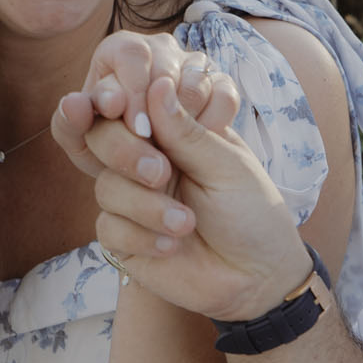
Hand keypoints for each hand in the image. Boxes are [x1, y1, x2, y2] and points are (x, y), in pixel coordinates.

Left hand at [51, 31, 224, 178]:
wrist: (154, 174)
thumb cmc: (112, 152)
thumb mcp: (86, 145)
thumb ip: (70, 126)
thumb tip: (74, 103)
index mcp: (120, 51)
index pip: (129, 54)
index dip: (133, 90)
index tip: (136, 128)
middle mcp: (158, 49)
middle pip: (166, 65)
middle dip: (159, 110)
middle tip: (152, 142)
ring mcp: (193, 65)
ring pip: (197, 79)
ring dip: (185, 119)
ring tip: (172, 151)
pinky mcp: (221, 84)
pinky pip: (224, 94)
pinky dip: (214, 121)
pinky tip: (197, 146)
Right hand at [83, 70, 314, 322]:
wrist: (259, 277)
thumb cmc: (252, 213)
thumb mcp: (226, 165)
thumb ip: (186, 131)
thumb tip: (157, 85)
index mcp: (171, 135)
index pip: (130, 107)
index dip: (120, 105)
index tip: (132, 115)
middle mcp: (145, 163)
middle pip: (102, 139)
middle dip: (126, 153)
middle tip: (162, 173)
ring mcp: (132, 201)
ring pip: (107, 186)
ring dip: (146, 206)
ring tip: (186, 224)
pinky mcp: (124, 239)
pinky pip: (109, 227)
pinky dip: (142, 237)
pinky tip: (173, 247)